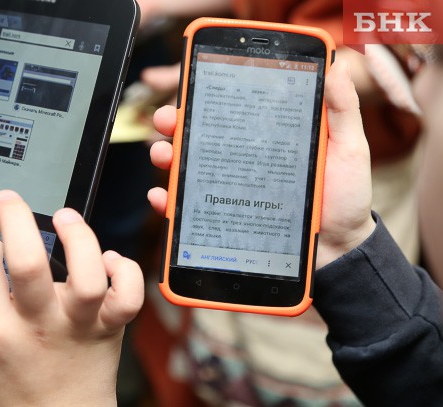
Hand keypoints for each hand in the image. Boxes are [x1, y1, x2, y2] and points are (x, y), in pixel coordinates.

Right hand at [0, 190, 143, 405]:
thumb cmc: (9, 395)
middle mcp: (41, 325)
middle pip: (29, 265)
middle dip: (16, 220)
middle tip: (9, 200)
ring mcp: (81, 324)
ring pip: (88, 275)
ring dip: (79, 238)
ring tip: (64, 217)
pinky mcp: (113, 326)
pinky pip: (129, 296)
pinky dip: (125, 271)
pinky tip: (108, 258)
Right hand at [148, 60, 375, 269]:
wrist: (340, 250)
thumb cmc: (344, 197)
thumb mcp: (348, 149)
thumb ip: (342, 110)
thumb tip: (335, 67)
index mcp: (267, 138)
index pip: (232, 112)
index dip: (208, 96)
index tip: (193, 85)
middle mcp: (244, 160)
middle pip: (202, 136)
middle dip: (176, 124)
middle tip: (166, 119)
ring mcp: (233, 188)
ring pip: (190, 168)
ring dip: (167, 158)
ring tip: (163, 156)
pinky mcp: (226, 217)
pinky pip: (191, 208)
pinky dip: (169, 201)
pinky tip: (162, 197)